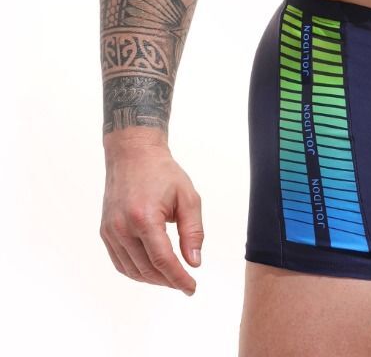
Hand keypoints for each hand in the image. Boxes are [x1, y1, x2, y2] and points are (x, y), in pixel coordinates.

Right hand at [100, 141, 203, 295]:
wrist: (133, 154)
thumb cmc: (163, 172)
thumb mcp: (187, 196)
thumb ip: (193, 231)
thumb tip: (194, 262)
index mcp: (144, 217)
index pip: (162, 260)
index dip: (178, 278)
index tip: (191, 287)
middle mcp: (123, 227)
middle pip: (147, 269)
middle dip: (168, 281)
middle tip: (185, 283)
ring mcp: (111, 231)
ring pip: (132, 270)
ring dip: (153, 279)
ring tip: (171, 278)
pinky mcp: (105, 232)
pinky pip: (120, 262)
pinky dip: (136, 271)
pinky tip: (152, 270)